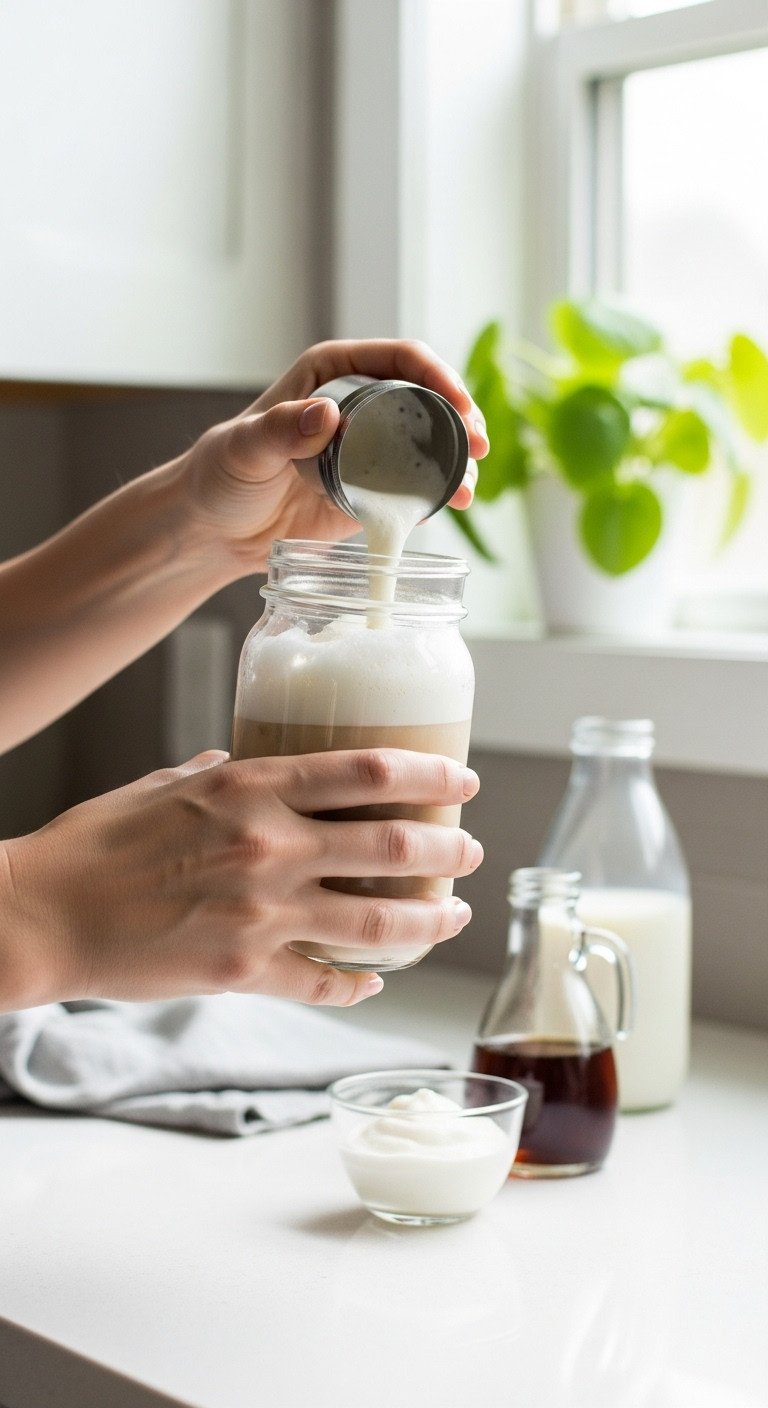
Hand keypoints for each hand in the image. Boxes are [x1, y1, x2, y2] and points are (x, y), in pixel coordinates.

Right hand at [1, 749, 481, 1010]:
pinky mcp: (245, 971)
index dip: (429, 772)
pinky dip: (358, 983)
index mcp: (250, 787)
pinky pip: (324, 981)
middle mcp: (269, 845)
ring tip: (454, 916)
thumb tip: (239, 767)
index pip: (367, 770)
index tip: (461, 778)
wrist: (43, 916)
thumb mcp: (160, 786)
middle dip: (448, 849)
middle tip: (471, 852)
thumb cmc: (93, 844)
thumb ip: (217, 777)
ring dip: (429, 919)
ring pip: (377, 921)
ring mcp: (261, 912)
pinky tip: (376, 981)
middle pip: (392, 845)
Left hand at [179, 339, 487, 571]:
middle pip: (427, 399)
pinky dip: (439, 492)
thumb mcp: (246, 448)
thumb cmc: (220, 475)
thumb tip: (328, 415)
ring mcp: (369, 448)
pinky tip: (453, 505)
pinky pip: (416, 484)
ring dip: (457, 460)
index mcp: (332, 373)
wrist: (215, 528)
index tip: (458, 406)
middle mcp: (358, 404)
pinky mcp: (373, 490)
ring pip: (429, 443)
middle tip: (477, 447)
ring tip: (468, 487)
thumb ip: (280, 430)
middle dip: (461, 420)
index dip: (437, 376)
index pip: (400, 359)